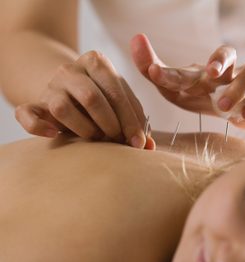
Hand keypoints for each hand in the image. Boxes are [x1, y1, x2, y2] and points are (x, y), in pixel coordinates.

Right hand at [15, 50, 154, 148]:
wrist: (68, 89)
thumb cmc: (101, 99)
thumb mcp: (119, 101)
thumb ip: (134, 119)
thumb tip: (149, 147)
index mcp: (97, 62)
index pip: (116, 91)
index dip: (130, 119)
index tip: (138, 143)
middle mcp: (71, 70)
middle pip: (92, 98)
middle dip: (110, 125)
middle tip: (118, 141)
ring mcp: (50, 86)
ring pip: (63, 108)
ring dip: (84, 129)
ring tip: (96, 138)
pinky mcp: (34, 103)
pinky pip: (27, 114)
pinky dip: (38, 127)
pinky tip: (54, 135)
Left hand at [131, 34, 244, 128]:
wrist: (237, 107)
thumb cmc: (202, 95)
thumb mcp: (176, 89)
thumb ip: (155, 72)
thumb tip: (135, 39)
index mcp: (199, 74)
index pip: (182, 70)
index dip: (168, 71)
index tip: (153, 72)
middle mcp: (223, 73)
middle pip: (225, 54)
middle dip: (219, 61)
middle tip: (211, 74)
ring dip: (239, 87)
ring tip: (225, 108)